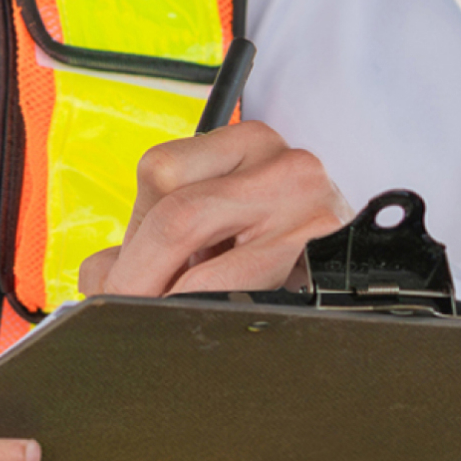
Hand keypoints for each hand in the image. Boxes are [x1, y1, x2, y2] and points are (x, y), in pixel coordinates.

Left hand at [78, 121, 348, 297]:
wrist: (360, 269)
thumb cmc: (275, 241)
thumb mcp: (214, 216)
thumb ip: (151, 236)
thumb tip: (100, 275)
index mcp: (245, 141)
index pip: (160, 174)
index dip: (129, 238)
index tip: (111, 281)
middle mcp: (284, 165)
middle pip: (179, 218)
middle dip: (138, 278)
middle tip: (119, 312)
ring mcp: (311, 213)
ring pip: (209, 267)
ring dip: (172, 303)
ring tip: (163, 319)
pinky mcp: (325, 264)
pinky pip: (246, 300)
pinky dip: (213, 314)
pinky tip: (209, 318)